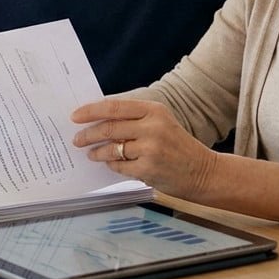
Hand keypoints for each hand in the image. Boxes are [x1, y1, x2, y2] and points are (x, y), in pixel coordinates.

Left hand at [71, 98, 218, 199]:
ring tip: (91, 154)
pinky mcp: (148, 169)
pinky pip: (119, 166)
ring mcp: (150, 149)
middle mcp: (152, 127)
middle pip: (109, 128)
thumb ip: (134, 119)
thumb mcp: (161, 123)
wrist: (203, 172)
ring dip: (97, 152)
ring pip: (111, 149)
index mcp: (154, 110)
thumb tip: (98, 120)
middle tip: (77, 139)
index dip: (91, 111)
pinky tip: (110, 164)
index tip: (75, 116)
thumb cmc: (177, 146)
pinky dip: (111, 165)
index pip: (114, 107)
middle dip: (88, 134)